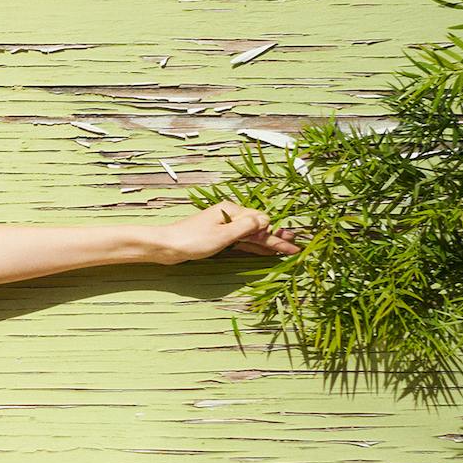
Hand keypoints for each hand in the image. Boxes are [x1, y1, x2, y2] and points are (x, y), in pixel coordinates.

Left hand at [156, 201, 299, 264]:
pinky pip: (242, 242)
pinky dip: (255, 246)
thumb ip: (246, 228)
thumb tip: (266, 220)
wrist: (166, 246)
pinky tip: (265, 251)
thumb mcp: (222, 235)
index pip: (260, 220)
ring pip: (252, 236)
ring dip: (268, 243)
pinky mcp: (218, 238)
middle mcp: (230, 216)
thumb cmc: (191, 240)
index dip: (274, 232)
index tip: (289, 242)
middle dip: (277, 238)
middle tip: (296, 247)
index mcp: (232, 211)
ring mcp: (224, 227)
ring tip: (287, 250)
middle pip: (258, 228)